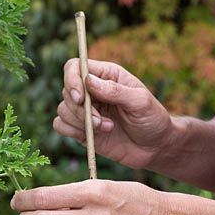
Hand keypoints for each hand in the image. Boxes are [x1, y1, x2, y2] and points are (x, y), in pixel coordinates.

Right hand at [56, 59, 174, 169]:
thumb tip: (88, 81)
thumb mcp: (140, 102)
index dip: (72, 80)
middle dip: (80, 109)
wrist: (155, 147)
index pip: (75, 67)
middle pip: (66, 91)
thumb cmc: (152, 119)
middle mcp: (92, 91)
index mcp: (106, 76)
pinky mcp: (81, 129)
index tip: (80, 98)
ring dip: (80, 122)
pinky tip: (93, 137)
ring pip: (62, 109)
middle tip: (102, 122)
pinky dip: (71, 131)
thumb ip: (115, 90)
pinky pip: (60, 126)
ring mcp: (86, 111)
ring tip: (107, 128)